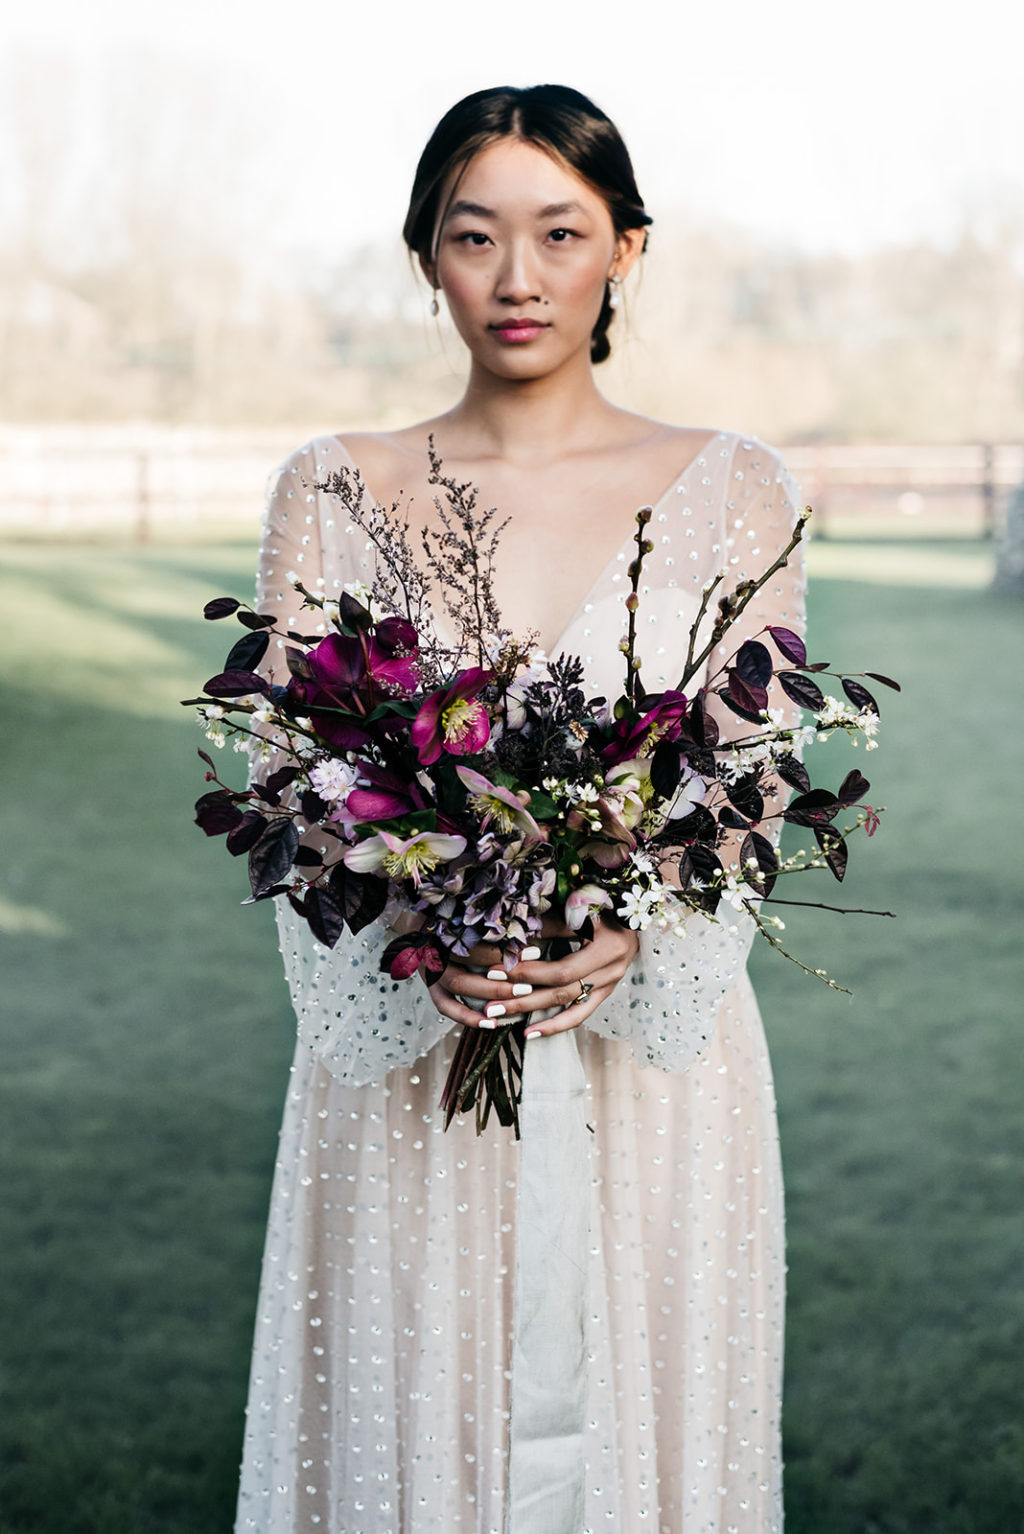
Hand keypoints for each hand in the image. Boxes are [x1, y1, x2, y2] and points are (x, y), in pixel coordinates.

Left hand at [425, 914, 639, 1035]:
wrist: (636, 914)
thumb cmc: (605, 902)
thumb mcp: (582, 905)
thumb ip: (552, 921)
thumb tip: (512, 932)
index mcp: (608, 948)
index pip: (562, 970)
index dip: (529, 973)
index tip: (497, 969)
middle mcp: (612, 970)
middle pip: (561, 992)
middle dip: (522, 996)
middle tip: (489, 1002)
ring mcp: (610, 984)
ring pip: (567, 1006)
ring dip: (531, 1012)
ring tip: (499, 1016)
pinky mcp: (605, 993)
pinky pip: (579, 1015)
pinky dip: (554, 1025)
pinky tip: (529, 1033)